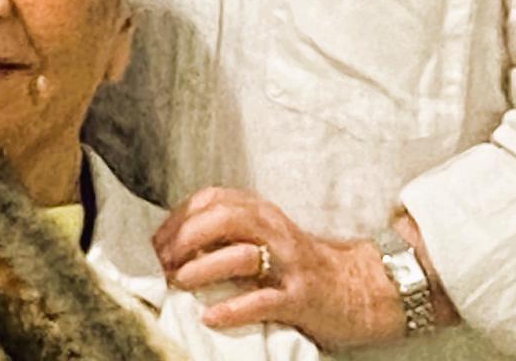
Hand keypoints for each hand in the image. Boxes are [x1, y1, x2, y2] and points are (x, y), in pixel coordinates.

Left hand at [151, 187, 404, 349]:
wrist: (359, 289)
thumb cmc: (298, 265)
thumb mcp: (265, 236)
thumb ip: (229, 232)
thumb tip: (174, 245)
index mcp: (262, 212)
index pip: (212, 200)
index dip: (179, 218)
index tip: (157, 242)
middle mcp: (275, 230)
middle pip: (223, 219)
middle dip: (185, 239)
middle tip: (162, 263)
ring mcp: (290, 263)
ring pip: (241, 255)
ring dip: (204, 268)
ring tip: (179, 282)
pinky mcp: (302, 297)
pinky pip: (264, 301)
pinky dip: (233, 309)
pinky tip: (211, 316)